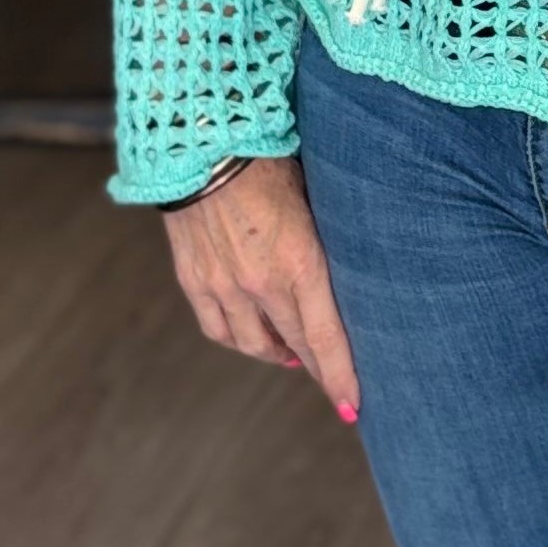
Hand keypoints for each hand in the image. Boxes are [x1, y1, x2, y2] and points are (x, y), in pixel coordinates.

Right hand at [161, 159, 361, 421]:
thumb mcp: (317, 198)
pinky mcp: (195, 279)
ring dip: (278, 354)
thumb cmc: (272, 158)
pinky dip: (239, 339)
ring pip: (254, 344)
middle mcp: (261, 283)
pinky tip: (253, 336)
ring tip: (293, 356)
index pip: (326, 339)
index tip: (353, 407)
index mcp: (300, 262)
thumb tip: (349, 275)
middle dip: (318, 370)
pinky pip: (219, 329)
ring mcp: (223, 285)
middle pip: (295, 346)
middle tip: (333, 382)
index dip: (341, 377)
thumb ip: (328, 245)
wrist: (203, 139)